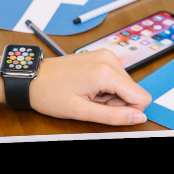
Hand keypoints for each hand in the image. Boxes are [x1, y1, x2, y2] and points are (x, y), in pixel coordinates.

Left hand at [30, 49, 151, 125]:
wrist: (31, 78)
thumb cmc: (50, 94)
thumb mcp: (82, 112)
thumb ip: (114, 116)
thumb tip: (139, 117)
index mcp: (106, 72)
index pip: (141, 97)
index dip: (127, 110)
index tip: (104, 108)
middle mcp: (109, 59)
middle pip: (134, 91)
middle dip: (117, 102)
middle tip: (92, 102)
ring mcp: (105, 55)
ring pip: (126, 86)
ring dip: (110, 95)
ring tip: (88, 94)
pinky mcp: (102, 56)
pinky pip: (117, 78)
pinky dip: (106, 87)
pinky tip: (88, 87)